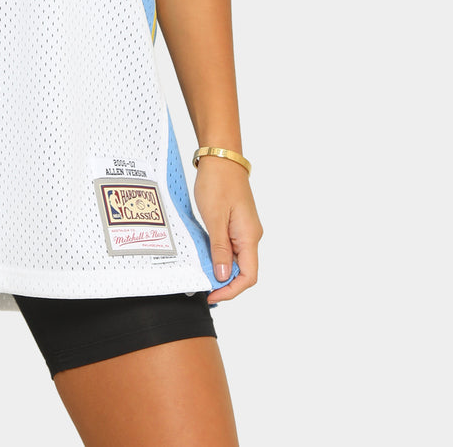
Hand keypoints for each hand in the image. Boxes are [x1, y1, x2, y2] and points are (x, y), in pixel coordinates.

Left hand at [193, 156, 262, 304]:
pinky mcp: (236, 223)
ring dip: (221, 269)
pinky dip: (219, 255)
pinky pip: (230, 247)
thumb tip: (223, 276)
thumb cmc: (218, 182)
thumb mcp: (214, 217)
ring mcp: (244, 229)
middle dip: (224, 282)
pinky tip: (205, 256)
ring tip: (201, 273)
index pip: (248, 276)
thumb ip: (220, 249)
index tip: (212, 294)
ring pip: (236, 260)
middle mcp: (250, 235)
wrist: (221, 157)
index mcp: (249, 236)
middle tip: (202, 285)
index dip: (231, 290)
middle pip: (243, 271)